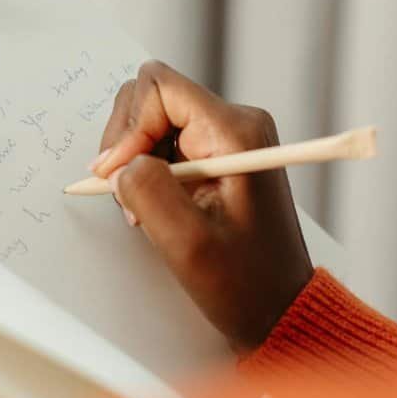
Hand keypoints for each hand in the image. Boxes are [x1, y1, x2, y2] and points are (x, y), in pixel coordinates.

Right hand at [91, 60, 312, 352]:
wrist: (279, 309)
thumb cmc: (246, 284)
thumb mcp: (187, 244)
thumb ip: (146, 191)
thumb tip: (117, 163)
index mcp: (235, 132)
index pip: (159, 88)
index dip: (128, 128)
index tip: (118, 176)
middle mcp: (235, 123)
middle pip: (151, 98)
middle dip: (126, 144)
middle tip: (127, 196)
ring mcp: (226, 138)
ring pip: (152, 121)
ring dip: (134, 161)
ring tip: (142, 208)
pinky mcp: (217, 155)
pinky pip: (164, 143)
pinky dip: (147, 171)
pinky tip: (154, 207)